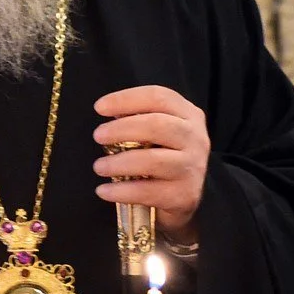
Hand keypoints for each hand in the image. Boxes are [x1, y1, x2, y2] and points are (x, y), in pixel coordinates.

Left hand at [92, 85, 209, 242]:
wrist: (182, 196)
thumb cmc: (162, 155)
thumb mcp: (157, 131)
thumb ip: (138, 118)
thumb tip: (109, 112)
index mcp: (189, 115)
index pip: (159, 97)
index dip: (126, 99)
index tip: (99, 107)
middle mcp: (196, 138)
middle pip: (157, 125)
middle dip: (122, 129)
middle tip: (98, 135)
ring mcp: (193, 167)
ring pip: (153, 161)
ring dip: (119, 162)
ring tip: (99, 166)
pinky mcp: (185, 195)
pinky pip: (148, 192)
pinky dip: (121, 191)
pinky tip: (103, 190)